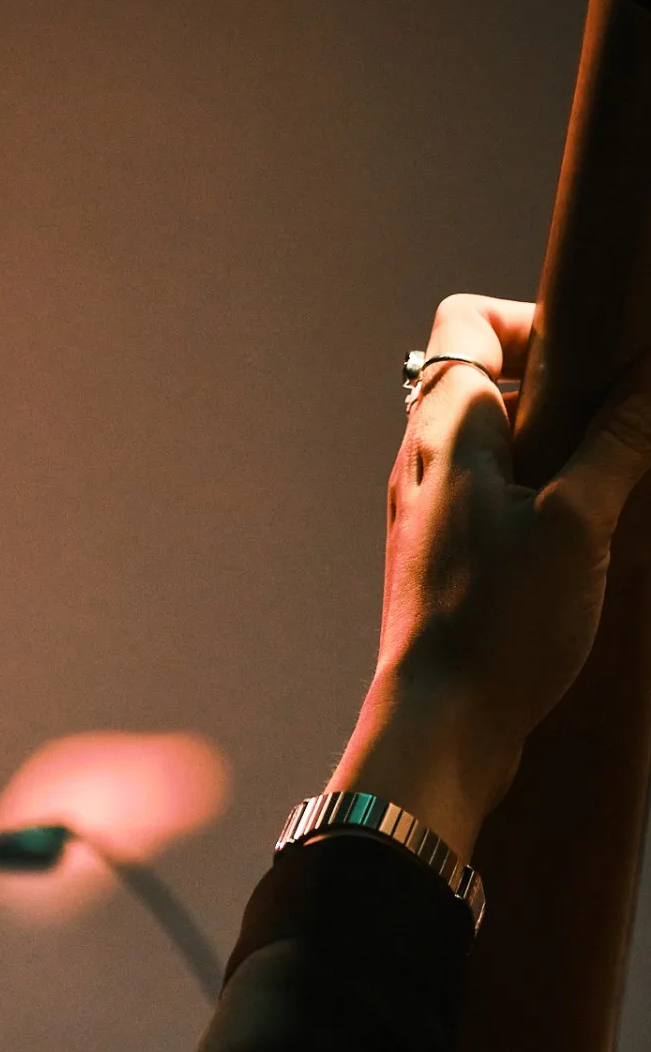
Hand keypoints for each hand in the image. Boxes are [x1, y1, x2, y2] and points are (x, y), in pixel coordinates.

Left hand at [330, 293, 650, 859]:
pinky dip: (536, 502)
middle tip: (615, 426)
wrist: (438, 730)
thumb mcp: (576, 522)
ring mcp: (427, 517)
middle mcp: (422, 464)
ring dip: (553, 451)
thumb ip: (616, 443)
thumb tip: (649, 379)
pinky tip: (580, 545)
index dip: (533, 321)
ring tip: (605, 491)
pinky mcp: (441, 567)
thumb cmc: (497, 623)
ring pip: (491, 447)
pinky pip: (490, 504)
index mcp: (442, 431)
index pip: (466, 322)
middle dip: (559, 388)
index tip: (596, 363)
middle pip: (483, 380)